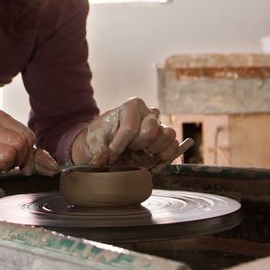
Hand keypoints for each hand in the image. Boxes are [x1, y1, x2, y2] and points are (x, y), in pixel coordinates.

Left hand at [72, 98, 189, 170]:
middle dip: (137, 145)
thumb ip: (97, 151)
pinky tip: (152, 158)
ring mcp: (160, 127)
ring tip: (142, 153)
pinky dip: (166, 155)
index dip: (120, 144)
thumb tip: (100, 162)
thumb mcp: (95, 140)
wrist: (109, 145)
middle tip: (128, 149)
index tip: (112, 151)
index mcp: (132, 106)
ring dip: (154, 149)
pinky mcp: (165, 141)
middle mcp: (149, 113)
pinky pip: (174, 146)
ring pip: (168, 135)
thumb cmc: (103, 137)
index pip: (130, 127)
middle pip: (151, 130)